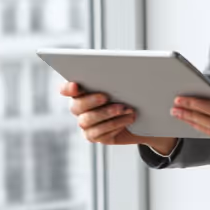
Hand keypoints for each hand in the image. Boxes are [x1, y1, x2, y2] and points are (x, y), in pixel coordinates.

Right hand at [60, 80, 176, 156]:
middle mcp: (79, 108)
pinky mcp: (94, 136)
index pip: (66, 89)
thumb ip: (115, 79)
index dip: (68, 88)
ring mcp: (85, 124)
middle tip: (106, 97)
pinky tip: (126, 121)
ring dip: (107, 114)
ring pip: (87, 121)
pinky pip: (98, 134)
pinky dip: (113, 126)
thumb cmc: (130, 97)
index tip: (76, 85)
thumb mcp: (124, 85)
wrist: (142, 119)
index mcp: (82, 91)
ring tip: (126, 109)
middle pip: (76, 106)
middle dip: (91, 101)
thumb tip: (120, 73)